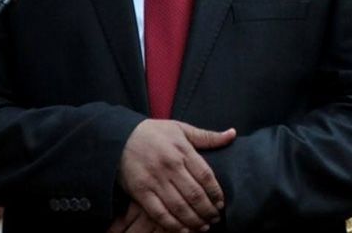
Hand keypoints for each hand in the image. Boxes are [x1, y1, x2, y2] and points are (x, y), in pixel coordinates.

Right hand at [117, 120, 236, 231]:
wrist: (118, 137)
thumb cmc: (154, 132)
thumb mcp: (181, 128)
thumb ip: (207, 136)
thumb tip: (233, 134)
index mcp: (182, 150)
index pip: (206, 176)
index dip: (216, 193)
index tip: (222, 203)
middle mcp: (169, 166)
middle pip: (195, 195)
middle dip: (208, 210)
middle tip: (215, 218)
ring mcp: (154, 180)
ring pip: (179, 207)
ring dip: (194, 220)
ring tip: (204, 226)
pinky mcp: (141, 192)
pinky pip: (160, 214)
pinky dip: (173, 225)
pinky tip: (184, 230)